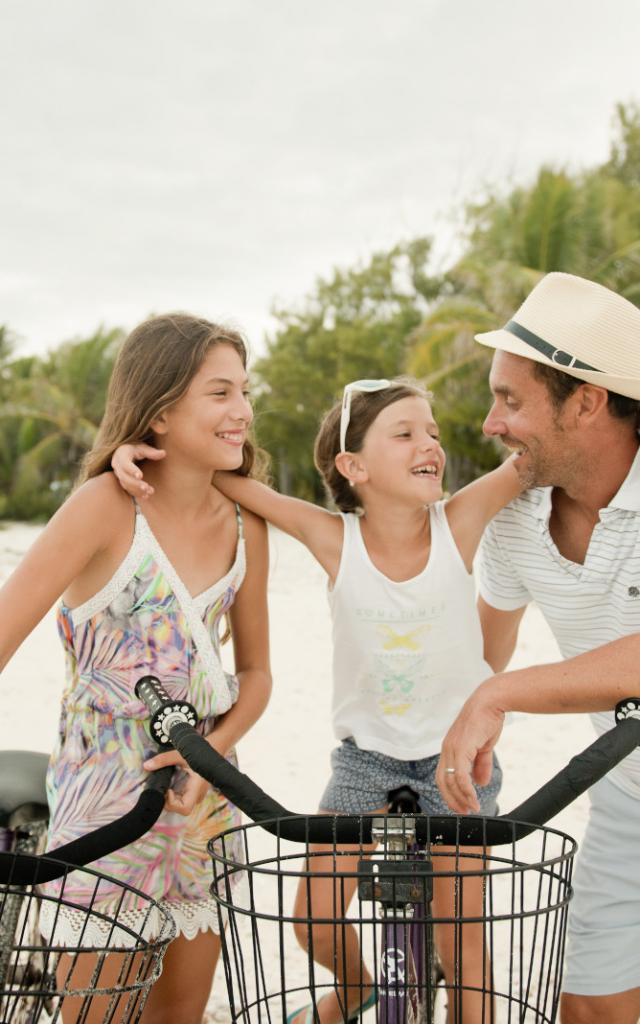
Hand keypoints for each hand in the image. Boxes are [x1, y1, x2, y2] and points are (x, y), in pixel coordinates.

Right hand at [111, 443, 165, 497]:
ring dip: (137, 490)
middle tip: (147, 488)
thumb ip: (151, 452)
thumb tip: (164, 453)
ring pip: (126, 485)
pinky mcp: (122, 481)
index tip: (141, 476)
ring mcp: (119, 475)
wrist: (124, 452)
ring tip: (150, 492)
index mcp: (121, 455)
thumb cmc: (135, 448)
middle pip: (124, 477)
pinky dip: (136, 493)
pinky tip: (146, 496)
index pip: (125, 464)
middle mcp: (117, 466)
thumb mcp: (142, 447)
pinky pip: (128, 489)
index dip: (132, 470)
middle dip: (135, 484)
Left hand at [143, 749, 209, 816]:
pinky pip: (183, 799)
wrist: (211, 750)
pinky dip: (175, 795)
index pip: (185, 809)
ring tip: (167, 785)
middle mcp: (197, 794)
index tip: (168, 790)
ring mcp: (196, 794)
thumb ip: (163, 760)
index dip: (173, 804)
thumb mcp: (179, 755)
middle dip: (169, 801)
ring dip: (171, 798)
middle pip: (181, 808)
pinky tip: (171, 785)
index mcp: (197, 788)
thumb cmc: (198, 752)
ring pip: (181, 805)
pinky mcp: (194, 792)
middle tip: (164, 788)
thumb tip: (146, 765)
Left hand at [436, 683, 505, 813]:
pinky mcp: (461, 748)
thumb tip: (481, 783)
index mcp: (450, 748)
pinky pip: (460, 775)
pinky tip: (474, 798)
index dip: (449, 792)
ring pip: (451, 780)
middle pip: (442, 781)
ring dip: (461, 798)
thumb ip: (481, 764)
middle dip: (452, 799)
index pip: (443, 775)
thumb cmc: (487, 720)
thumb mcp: (483, 746)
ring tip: (471, 808)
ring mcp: (452, 748)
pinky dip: (466, 790)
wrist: (491, 701)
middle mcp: (447, 749)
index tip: (460, 805)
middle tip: (463, 812)